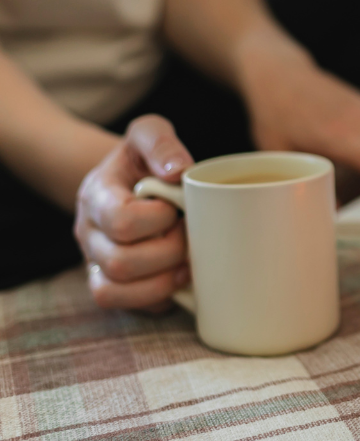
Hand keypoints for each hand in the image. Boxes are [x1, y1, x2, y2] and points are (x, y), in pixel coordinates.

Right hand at [75, 115, 194, 310]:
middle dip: (168, 252)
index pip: (121, 220)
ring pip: (114, 290)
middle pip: (119, 262)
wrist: (132, 180)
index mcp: (97, 195)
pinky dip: (156, 297)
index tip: (179, 208)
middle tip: (190, 236)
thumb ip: (160, 142)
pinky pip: (123, 306)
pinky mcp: (113, 285)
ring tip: (188, 262)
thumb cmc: (146, 160)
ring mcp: (96, 261)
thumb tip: (178, 170)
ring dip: (162, 281)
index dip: (159, 220)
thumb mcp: (150, 134)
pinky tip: (179, 279)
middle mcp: (89, 232)